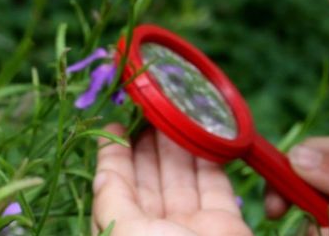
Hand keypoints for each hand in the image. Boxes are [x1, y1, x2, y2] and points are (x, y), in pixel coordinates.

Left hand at [92, 124, 252, 235]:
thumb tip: (104, 171)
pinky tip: (202, 131)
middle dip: (148, 141)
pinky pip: (214, 184)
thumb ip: (111, 199)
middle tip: (151, 106)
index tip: (115, 124)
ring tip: (173, 109)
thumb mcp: (122, 232)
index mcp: (124, 234)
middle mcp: (155, 232)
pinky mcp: (225, 225)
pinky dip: (210, 157)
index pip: (115, 188)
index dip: (114, 155)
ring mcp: (191, 229)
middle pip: (149, 178)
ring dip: (178, 142)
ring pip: (181, 176)